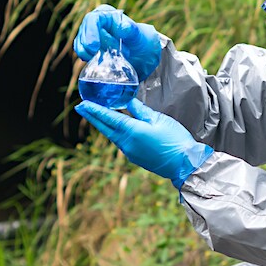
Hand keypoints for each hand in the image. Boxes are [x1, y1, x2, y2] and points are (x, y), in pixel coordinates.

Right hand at [73, 4, 160, 79]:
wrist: (135, 50)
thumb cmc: (135, 38)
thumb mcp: (136, 34)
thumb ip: (131, 30)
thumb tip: (123, 28)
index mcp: (104, 13)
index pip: (92, 20)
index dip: (91, 33)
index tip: (95, 47)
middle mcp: (92, 22)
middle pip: (86, 35)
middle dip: (100, 48)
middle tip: (119, 54)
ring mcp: (87, 34)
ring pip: (82, 46)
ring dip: (96, 55)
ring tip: (115, 56)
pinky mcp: (85, 46)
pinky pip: (81, 53)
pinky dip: (90, 59)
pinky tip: (104, 60)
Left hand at [75, 99, 213, 188]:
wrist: (184, 163)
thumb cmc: (175, 139)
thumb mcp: (159, 119)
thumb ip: (141, 110)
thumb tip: (128, 102)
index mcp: (132, 131)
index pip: (109, 118)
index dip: (95, 110)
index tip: (82, 104)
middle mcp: (126, 143)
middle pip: (105, 128)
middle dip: (93, 117)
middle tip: (80, 108)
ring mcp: (130, 152)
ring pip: (113, 136)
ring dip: (104, 125)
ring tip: (97, 115)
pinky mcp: (135, 157)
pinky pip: (121, 142)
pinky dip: (115, 133)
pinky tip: (117, 128)